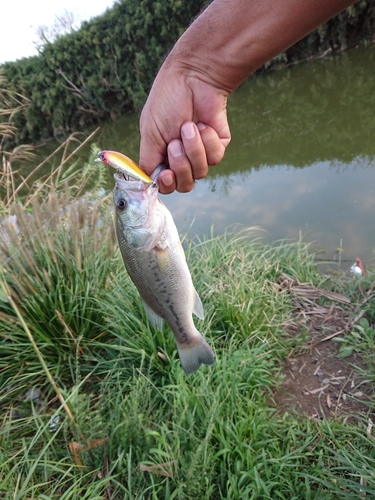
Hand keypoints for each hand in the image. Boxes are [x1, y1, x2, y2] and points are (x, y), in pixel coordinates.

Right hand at [139, 64, 230, 193]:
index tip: (165, 174)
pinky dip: (207, 141)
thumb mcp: (149, 133)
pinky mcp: (218, 146)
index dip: (166, 184)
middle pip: (184, 185)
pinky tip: (203, 125)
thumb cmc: (167, 102)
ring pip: (200, 172)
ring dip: (193, 149)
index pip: (166, 185)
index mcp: (162, 157)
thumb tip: (148, 183)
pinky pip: (214, 157)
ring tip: (189, 127)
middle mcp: (182, 159)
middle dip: (180, 166)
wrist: (193, 79)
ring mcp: (201, 153)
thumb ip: (147, 161)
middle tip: (175, 144)